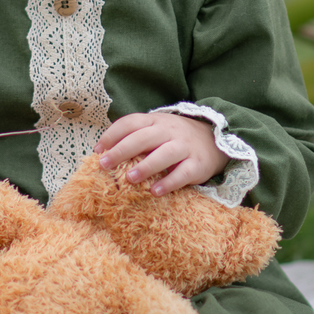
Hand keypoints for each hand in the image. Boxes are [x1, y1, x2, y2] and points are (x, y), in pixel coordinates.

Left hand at [93, 112, 228, 196]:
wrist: (214, 140)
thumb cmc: (174, 138)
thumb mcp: (156, 129)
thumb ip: (135, 135)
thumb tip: (103, 151)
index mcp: (156, 121)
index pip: (131, 122)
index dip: (112, 134)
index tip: (98, 150)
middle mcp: (170, 131)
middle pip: (144, 138)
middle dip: (122, 151)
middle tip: (105, 165)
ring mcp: (185, 147)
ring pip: (164, 154)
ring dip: (146, 166)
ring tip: (129, 179)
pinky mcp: (198, 164)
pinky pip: (183, 173)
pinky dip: (169, 182)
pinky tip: (155, 191)